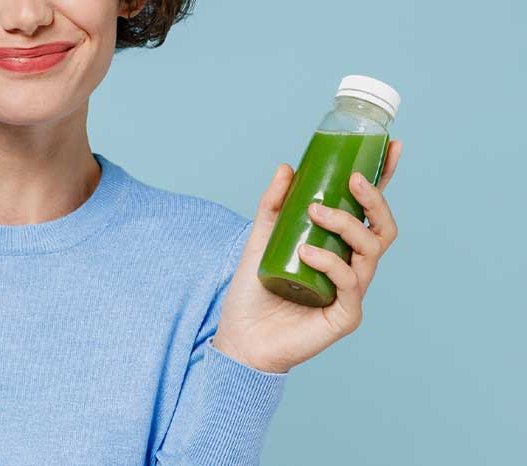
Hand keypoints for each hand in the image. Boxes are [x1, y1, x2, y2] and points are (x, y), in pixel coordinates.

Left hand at [213, 141, 402, 373]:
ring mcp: (353, 292)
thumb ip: (273, 206)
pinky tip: (308, 252)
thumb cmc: (254, 291)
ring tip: (316, 212)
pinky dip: (331, 261)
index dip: (384, 180)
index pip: (369, 211)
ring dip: (347, 224)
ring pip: (371, 250)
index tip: (391, 147)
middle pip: (383, 228)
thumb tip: (286, 167)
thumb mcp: (260, 239)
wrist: (240, 337)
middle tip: (352, 181)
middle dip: (374, 200)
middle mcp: (353, 267)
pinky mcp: (346, 315)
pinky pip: (350, 282)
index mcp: (339, 247)